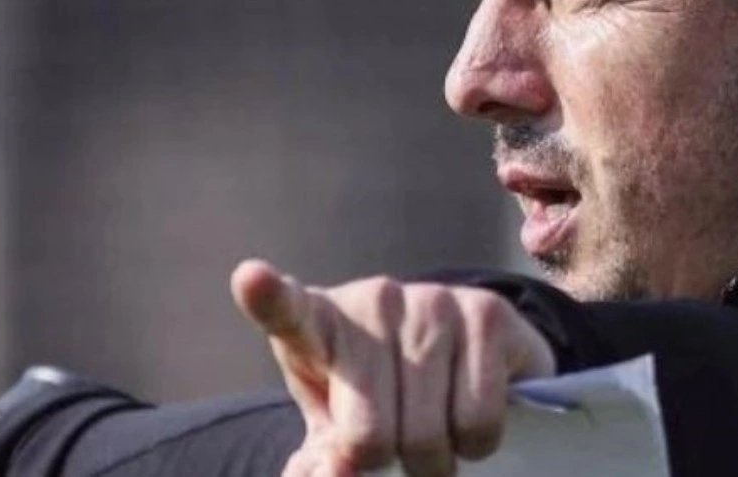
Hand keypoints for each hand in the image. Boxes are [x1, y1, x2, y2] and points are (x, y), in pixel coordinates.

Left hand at [231, 262, 555, 476]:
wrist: (459, 356)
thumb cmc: (374, 397)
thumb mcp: (333, 427)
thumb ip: (320, 462)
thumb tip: (337, 473)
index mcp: (318, 324)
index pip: (287, 313)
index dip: (268, 298)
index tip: (250, 278)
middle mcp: (373, 299)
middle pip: (370, 437)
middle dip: (386, 463)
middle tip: (395, 443)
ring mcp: (432, 300)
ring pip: (430, 438)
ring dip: (435, 461)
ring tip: (433, 431)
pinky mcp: (487, 312)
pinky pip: (478, 422)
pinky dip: (475, 445)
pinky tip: (466, 416)